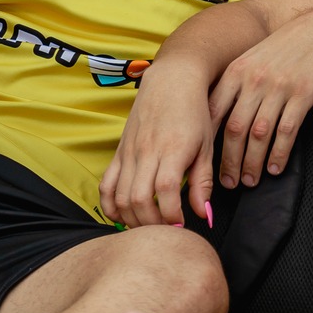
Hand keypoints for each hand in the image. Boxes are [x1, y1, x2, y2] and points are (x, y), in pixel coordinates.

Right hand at [102, 61, 216, 227]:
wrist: (172, 80)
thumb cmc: (194, 112)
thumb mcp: (206, 146)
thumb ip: (203, 183)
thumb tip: (203, 215)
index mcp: (172, 150)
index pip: (165, 190)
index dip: (171, 215)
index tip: (181, 227)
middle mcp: (147, 152)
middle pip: (138, 198)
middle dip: (151, 224)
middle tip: (165, 232)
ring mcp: (129, 152)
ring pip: (120, 195)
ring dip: (131, 219)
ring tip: (147, 227)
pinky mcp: (119, 152)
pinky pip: (106, 184)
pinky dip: (110, 205)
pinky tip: (122, 217)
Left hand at [210, 8, 312, 188]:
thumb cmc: (283, 49)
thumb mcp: (252, 60)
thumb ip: (233, 86)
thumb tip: (214, 121)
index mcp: (236, 72)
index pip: (214, 113)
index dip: (207, 142)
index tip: (205, 163)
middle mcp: (254, 80)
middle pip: (235, 128)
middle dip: (229, 161)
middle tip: (229, 183)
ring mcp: (279, 86)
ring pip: (260, 134)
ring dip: (253, 162)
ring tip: (250, 181)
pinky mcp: (303, 94)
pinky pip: (287, 131)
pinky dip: (279, 153)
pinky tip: (275, 168)